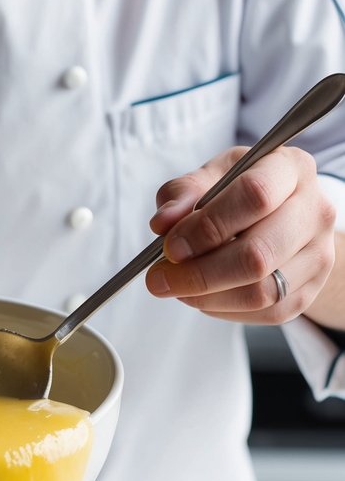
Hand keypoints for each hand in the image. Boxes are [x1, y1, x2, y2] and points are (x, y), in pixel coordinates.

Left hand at [145, 145, 335, 321]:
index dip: (207, 227)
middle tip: (162, 278)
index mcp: (290, 168)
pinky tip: (204, 297)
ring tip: (178, 288)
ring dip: (208, 297)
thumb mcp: (210, 177)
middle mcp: (314, 209)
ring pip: (262, 291)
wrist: (282, 216)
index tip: (171, 247)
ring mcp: (319, 253)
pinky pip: (267, 312)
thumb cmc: (239, 192)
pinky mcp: (312, 289)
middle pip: (258, 254)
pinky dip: (225, 310)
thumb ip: (182, 193)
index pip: (255, 195)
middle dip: (200, 273)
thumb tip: (164, 222)